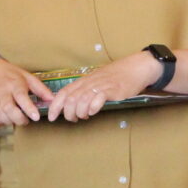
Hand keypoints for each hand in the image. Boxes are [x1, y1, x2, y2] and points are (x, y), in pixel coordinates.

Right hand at [0, 59, 52, 126]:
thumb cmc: (11, 75)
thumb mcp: (27, 77)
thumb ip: (40, 89)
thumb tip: (52, 100)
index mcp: (15, 84)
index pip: (22, 97)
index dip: (29, 108)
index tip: (35, 117)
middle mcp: (2, 90)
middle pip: (9, 108)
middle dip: (18, 119)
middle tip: (25, 121)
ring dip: (8, 121)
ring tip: (14, 119)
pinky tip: (1, 117)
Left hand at [43, 52, 162, 122]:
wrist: (136, 67)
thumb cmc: (117, 76)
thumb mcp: (98, 82)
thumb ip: (86, 92)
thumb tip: (75, 107)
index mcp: (85, 80)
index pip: (64, 92)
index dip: (55, 105)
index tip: (51, 117)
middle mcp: (91, 82)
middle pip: (71, 98)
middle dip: (68, 112)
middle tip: (72, 119)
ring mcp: (102, 85)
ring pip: (83, 99)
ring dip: (80, 112)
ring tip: (83, 117)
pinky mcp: (114, 89)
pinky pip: (99, 97)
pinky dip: (93, 106)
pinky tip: (93, 112)